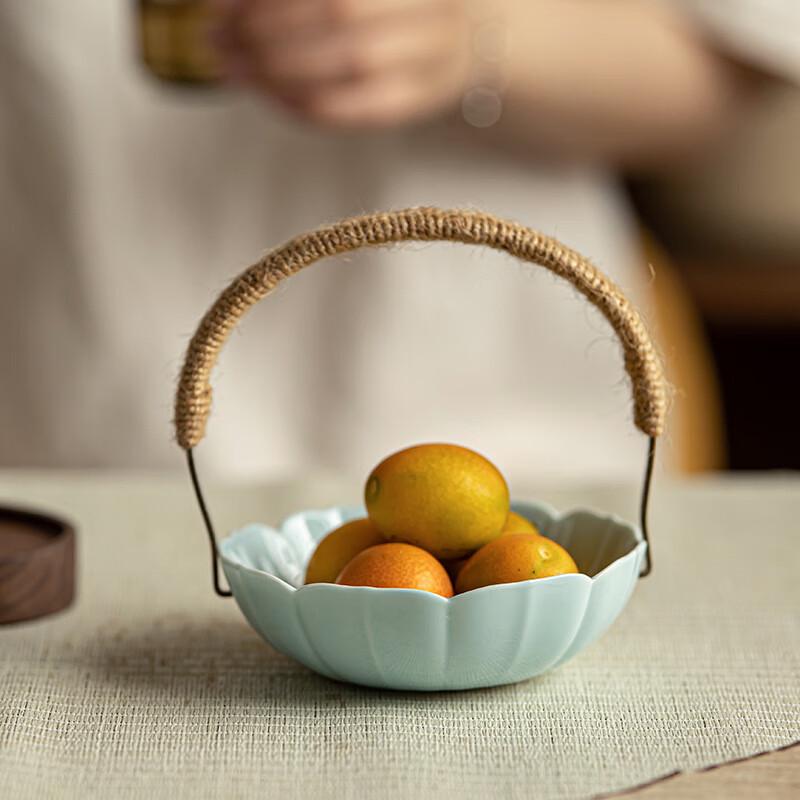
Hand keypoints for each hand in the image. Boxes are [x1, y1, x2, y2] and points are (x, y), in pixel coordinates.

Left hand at [213, 0, 472, 127]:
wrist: (466, 36)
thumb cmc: (392, 1)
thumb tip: (230, 7)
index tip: (220, 9)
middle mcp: (428, 4)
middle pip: (340, 13)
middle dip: (264, 30)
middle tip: (217, 39)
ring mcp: (430, 53)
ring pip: (349, 64)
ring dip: (277, 71)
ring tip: (233, 68)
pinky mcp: (418, 99)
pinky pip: (356, 109)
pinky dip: (303, 103)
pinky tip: (269, 94)